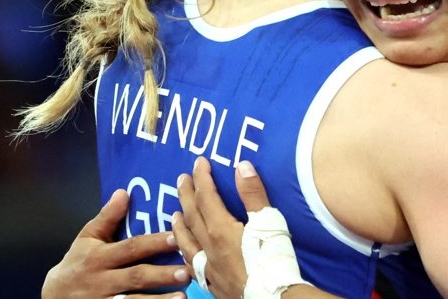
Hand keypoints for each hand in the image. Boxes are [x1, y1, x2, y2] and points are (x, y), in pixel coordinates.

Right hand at [42, 188, 187, 298]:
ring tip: (183, 297)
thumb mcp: (86, 238)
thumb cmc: (77, 263)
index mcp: (100, 257)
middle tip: (186, 271)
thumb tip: (124, 192)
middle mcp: (102, 280)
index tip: (176, 238)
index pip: (130, 248)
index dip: (153, 243)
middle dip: (161, 275)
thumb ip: (107, 218)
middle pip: (135, 277)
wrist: (54, 296)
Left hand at [172, 156, 261, 297]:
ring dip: (179, 224)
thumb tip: (241, 166)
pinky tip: (186, 253)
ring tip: (174, 213)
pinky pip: (192, 264)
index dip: (202, 177)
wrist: (272, 298)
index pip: (206, 196)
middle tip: (181, 179)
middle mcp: (208, 247)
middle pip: (192, 216)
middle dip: (186, 195)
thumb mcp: (268, 221)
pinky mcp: (212, 283)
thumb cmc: (272, 259)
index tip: (199, 161)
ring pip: (186, 242)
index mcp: (220, 229)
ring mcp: (208, 267)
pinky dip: (185, 253)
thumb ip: (253, 194)